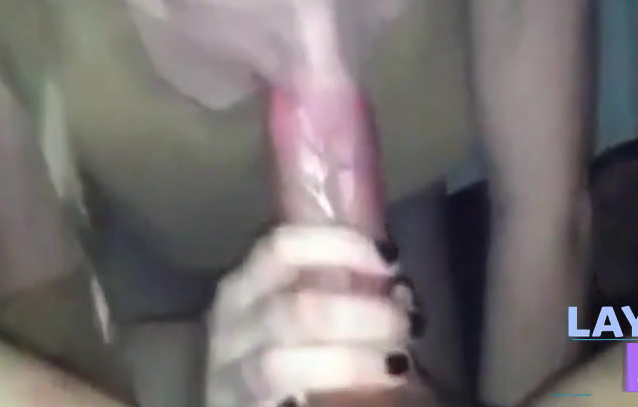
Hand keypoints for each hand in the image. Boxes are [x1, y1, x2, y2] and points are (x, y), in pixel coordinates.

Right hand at [204, 224, 423, 405]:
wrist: (266, 405)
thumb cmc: (298, 354)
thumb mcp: (314, 311)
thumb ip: (346, 292)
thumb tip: (398, 290)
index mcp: (246, 285)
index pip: (283, 246)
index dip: (341, 246)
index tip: (390, 259)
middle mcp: (229, 325)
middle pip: (296, 308)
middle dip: (364, 314)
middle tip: (408, 324)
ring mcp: (229, 375)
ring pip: (280, 364)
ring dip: (352, 361)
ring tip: (397, 364)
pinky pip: (281, 402)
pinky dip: (335, 390)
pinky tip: (375, 387)